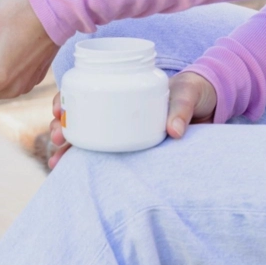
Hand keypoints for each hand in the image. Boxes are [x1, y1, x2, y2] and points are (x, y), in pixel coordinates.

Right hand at [48, 72, 216, 168]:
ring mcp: (121, 128)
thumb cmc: (193, 91)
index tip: (58, 111)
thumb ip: (181, 110)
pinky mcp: (130, 146)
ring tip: (56, 163)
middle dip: (59, 128)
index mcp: (120, 91)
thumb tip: (174, 132)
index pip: (83, 92)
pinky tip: (72, 173)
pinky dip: (87, 164)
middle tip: (55, 137)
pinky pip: (104, 154)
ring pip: (86, 138)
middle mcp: (115, 110)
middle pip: (78, 118)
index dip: (65, 100)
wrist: (209, 103)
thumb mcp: (186, 94)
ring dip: (67, 150)